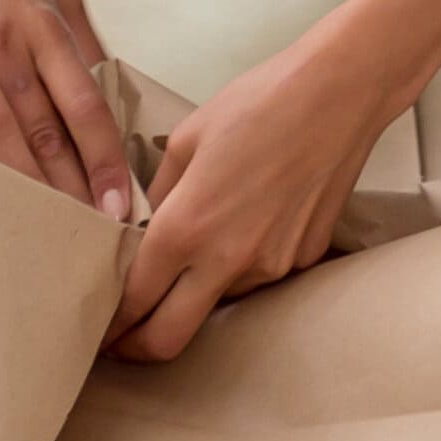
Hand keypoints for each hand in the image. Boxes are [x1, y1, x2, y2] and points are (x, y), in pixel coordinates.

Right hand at [0, 0, 129, 209]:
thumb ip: (81, 40)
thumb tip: (109, 94)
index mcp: (42, 23)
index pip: (83, 102)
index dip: (105, 155)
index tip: (121, 203)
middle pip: (41, 122)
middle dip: (70, 182)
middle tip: (90, 231)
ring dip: (14, 173)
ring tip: (36, 221)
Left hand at [108, 28, 401, 363]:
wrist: (340, 94)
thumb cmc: (258, 103)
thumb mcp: (187, 139)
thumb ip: (157, 195)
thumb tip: (140, 229)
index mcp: (184, 229)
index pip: (133, 303)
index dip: (109, 323)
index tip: (100, 326)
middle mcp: (225, 261)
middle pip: (168, 339)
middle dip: (138, 346)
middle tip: (125, 336)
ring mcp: (270, 266)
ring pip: (216, 303)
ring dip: (197, 291)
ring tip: (205, 241)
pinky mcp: (303, 259)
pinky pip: (258, 276)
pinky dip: (241, 264)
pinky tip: (251, 218)